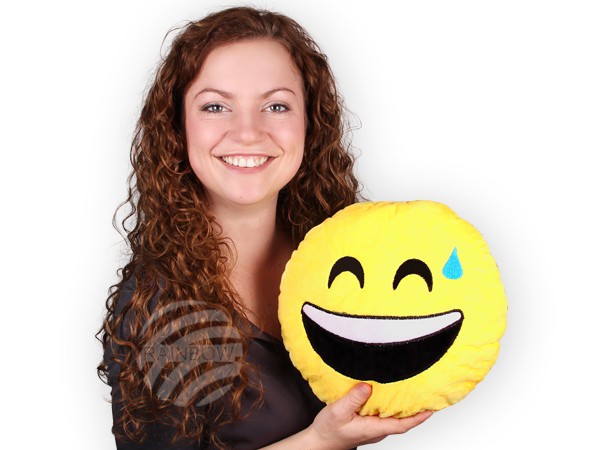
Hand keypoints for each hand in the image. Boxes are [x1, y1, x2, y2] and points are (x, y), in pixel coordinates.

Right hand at [306, 382, 431, 448]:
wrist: (319, 442)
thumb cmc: (328, 430)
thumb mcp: (337, 412)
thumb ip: (353, 399)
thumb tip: (368, 386)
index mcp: (373, 429)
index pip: (401, 424)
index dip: (418, 418)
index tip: (431, 409)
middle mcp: (377, 430)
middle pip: (402, 421)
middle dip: (417, 411)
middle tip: (428, 395)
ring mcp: (373, 429)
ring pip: (394, 418)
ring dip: (406, 408)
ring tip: (415, 393)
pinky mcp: (368, 425)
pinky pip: (385, 416)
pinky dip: (393, 407)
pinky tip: (392, 396)